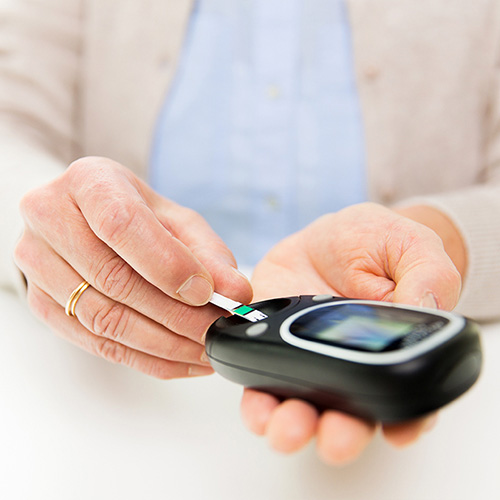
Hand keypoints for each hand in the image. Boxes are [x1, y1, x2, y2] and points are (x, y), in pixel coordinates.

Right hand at [14, 157, 251, 377]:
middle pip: (113, 279)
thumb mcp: (177, 220)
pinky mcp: (41, 303)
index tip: (205, 293)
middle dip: (175, 315)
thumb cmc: (137, 215)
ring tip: (203, 351)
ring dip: (163, 344)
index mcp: (89, 182)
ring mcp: (37, 263)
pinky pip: (95, 343)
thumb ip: (208, 253)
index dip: (167, 265)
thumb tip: (236, 292)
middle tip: (215, 332)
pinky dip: (145, 359)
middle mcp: (51, 217)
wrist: (87, 221)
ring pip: (102, 318)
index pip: (122, 225)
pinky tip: (180, 360)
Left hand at [242, 203, 461, 464]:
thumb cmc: (379, 244)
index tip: (398, 432)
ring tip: (284, 427)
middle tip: (334, 437)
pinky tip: (255, 397)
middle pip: (347, 415)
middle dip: (339, 433)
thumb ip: (426, 278)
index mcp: (390, 351)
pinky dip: (254, 392)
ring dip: (291, 423)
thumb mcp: (414, 249)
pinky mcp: (270, 341)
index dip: (405, 421)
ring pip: (299, 405)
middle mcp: (348, 366)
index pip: (405, 400)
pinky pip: (259, 373)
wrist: (331, 235)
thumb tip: (422, 309)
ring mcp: (307, 357)